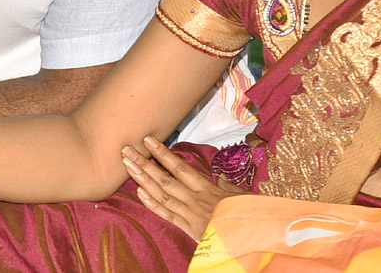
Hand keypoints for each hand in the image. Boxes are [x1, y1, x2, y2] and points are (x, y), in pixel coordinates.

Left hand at [122, 136, 242, 240]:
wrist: (255, 239)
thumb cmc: (250, 215)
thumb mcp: (241, 196)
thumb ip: (226, 186)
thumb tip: (218, 177)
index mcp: (208, 188)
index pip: (180, 167)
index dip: (162, 153)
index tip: (148, 140)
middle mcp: (196, 199)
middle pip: (165, 178)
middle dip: (144, 163)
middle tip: (126, 149)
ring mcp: (191, 215)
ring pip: (162, 195)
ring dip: (143, 179)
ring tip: (128, 165)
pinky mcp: (190, 230)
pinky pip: (168, 215)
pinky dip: (152, 204)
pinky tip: (139, 192)